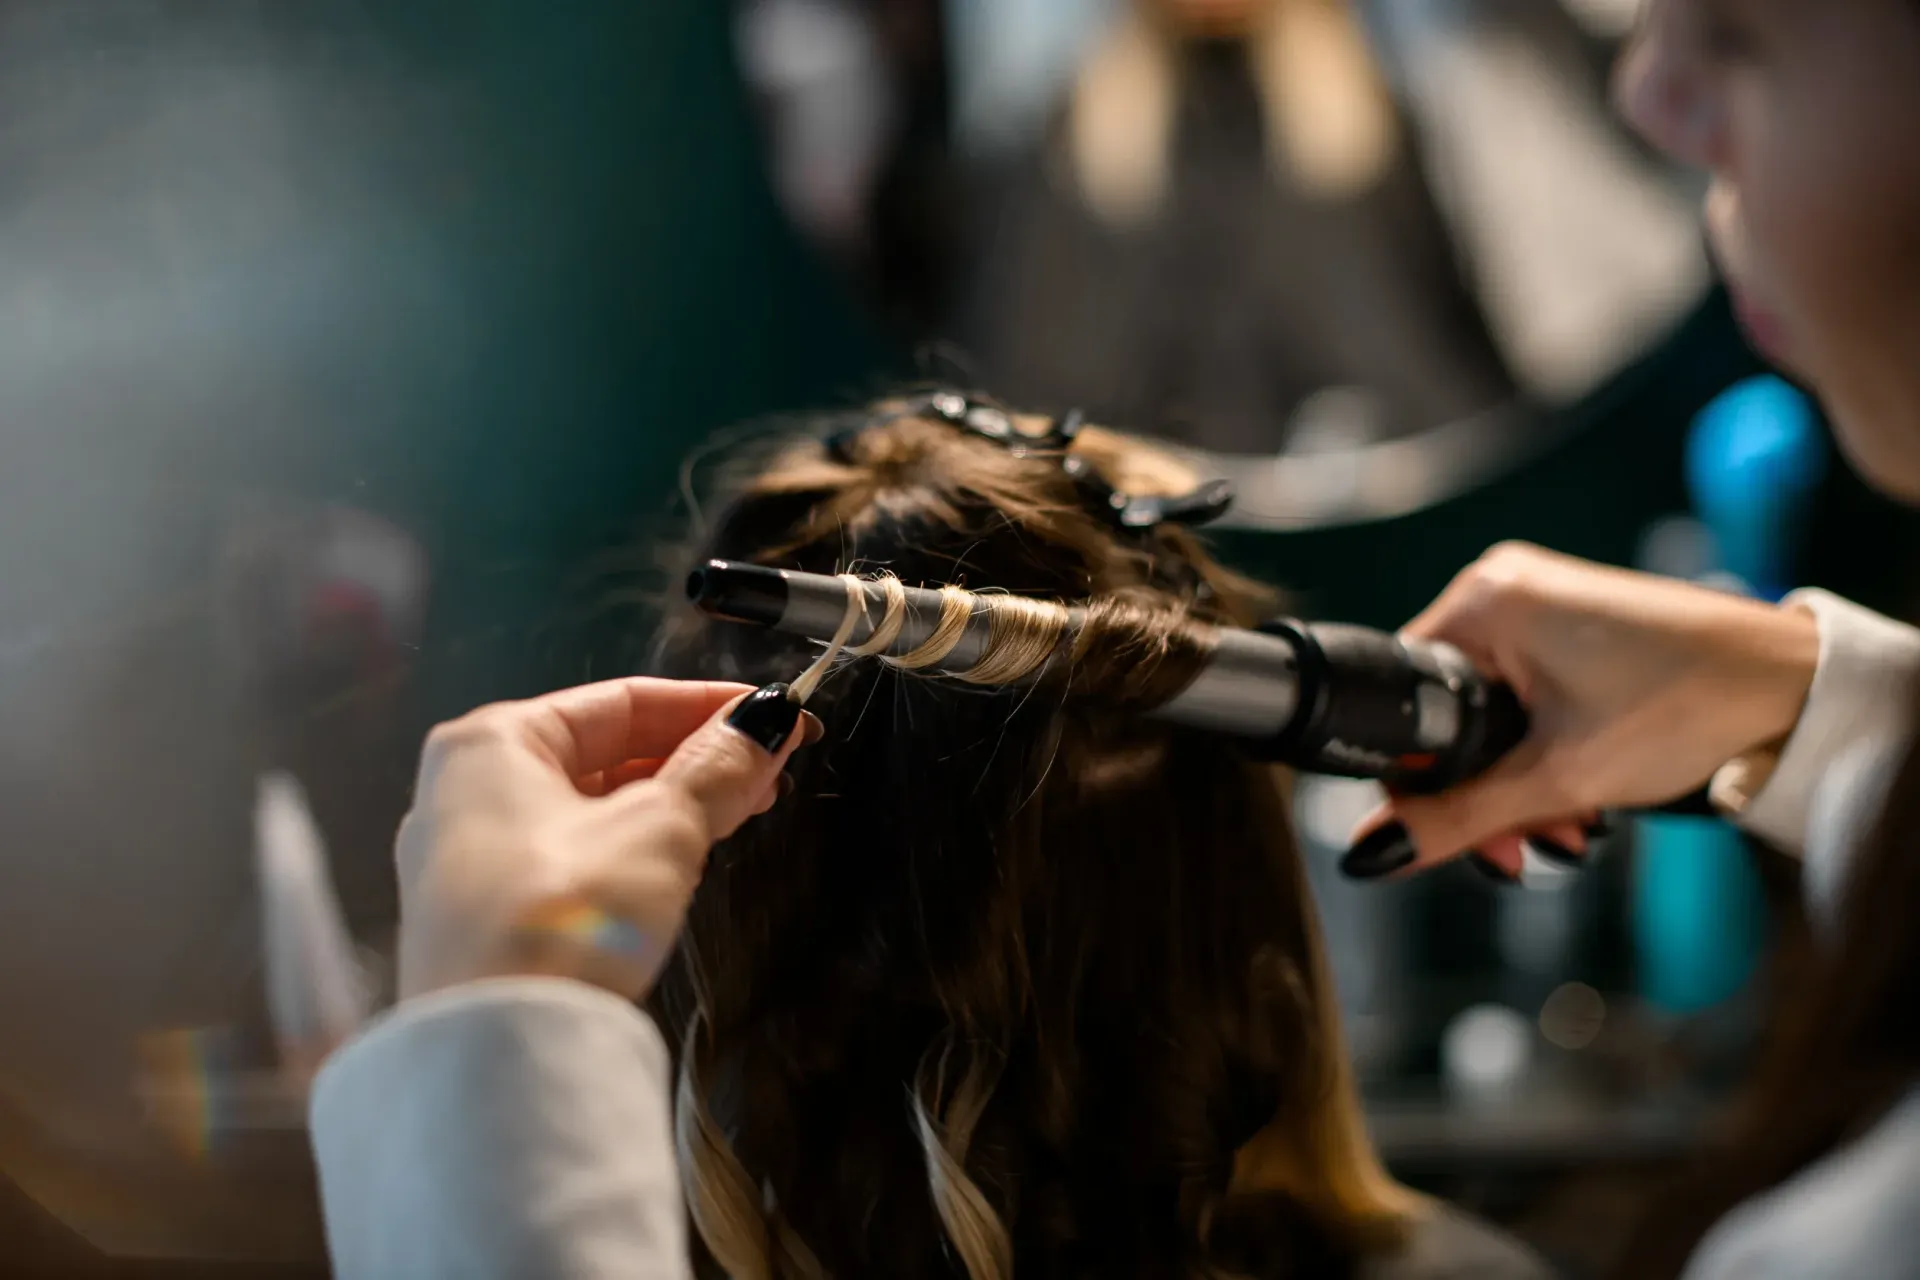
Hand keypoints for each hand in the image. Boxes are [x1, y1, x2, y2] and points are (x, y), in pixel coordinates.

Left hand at [394, 679, 819, 1001]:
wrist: (497, 1054)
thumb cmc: (559, 920)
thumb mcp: (659, 829)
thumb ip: (717, 770)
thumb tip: (767, 726)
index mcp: (490, 743)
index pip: (620, 700)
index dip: (707, 705)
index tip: (774, 715)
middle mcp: (464, 793)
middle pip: (603, 753)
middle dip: (694, 758)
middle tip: (769, 767)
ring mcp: (469, 863)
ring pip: (589, 809)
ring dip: (669, 805)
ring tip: (742, 809)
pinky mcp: (485, 924)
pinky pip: (572, 860)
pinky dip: (632, 851)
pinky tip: (684, 861)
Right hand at [1343, 543, 1818, 879]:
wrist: (1794, 687)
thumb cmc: (1688, 707)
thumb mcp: (1557, 779)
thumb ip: (1455, 820)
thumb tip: (1373, 853)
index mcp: (1483, 600)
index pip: (1402, 696)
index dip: (1416, 777)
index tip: (1454, 833)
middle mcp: (1503, 587)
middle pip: (1448, 713)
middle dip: (1482, 794)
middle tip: (1521, 850)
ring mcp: (1541, 603)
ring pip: (1491, 714)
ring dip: (1518, 785)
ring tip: (1569, 827)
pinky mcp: (1575, 625)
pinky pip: (1526, 698)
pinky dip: (1544, 752)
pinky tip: (1579, 794)